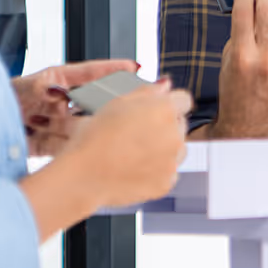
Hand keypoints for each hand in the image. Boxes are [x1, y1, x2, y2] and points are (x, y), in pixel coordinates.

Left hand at [13, 59, 139, 156]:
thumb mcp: (19, 89)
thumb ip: (40, 88)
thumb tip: (58, 92)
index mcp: (54, 81)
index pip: (89, 72)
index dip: (112, 69)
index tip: (134, 67)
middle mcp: (58, 102)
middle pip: (90, 101)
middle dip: (108, 103)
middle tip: (126, 105)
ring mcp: (55, 124)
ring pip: (82, 126)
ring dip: (90, 129)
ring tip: (104, 131)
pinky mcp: (48, 145)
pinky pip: (67, 146)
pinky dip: (74, 148)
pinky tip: (82, 149)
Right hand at [57, 79, 193, 210]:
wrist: (84, 174)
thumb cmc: (94, 137)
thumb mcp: (117, 103)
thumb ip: (148, 91)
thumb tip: (164, 85)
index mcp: (164, 109)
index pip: (183, 100)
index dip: (169, 103)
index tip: (158, 109)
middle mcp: (174, 134)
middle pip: (180, 125)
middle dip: (165, 126)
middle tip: (139, 133)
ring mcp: (172, 161)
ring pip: (178, 150)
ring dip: (165, 149)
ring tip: (136, 152)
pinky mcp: (167, 182)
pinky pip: (168, 172)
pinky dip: (157, 171)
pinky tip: (135, 168)